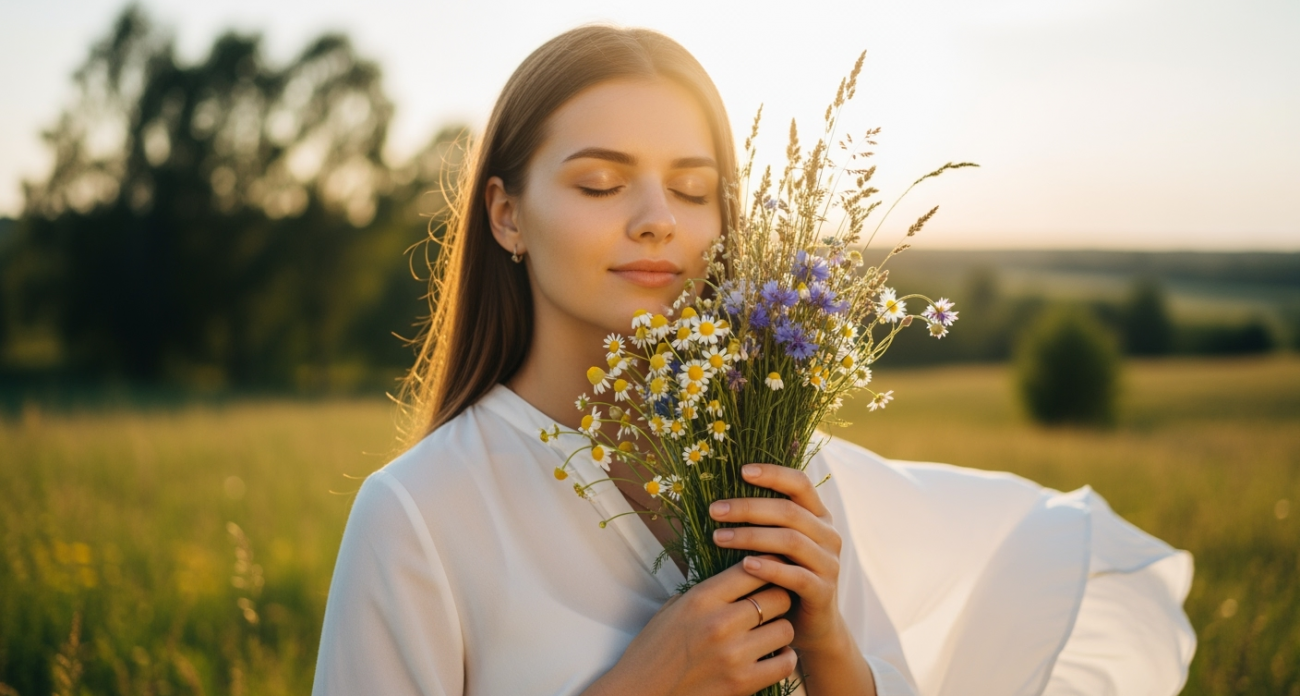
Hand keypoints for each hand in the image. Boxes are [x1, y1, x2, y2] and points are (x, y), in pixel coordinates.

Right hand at [585, 556, 796, 695]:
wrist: (640, 693)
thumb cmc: (653, 650)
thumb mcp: (672, 609)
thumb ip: (705, 593)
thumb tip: (736, 575)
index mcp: (701, 599)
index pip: (752, 569)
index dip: (768, 567)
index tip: (773, 570)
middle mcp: (719, 622)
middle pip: (778, 596)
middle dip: (780, 598)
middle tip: (774, 605)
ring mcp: (733, 654)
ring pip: (786, 628)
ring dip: (782, 630)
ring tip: (772, 633)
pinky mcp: (742, 683)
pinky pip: (785, 663)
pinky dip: (784, 659)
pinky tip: (773, 656)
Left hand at [710, 463, 845, 652]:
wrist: (809, 626)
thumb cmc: (782, 578)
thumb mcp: (775, 545)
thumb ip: (762, 522)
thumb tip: (719, 496)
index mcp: (818, 516)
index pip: (800, 483)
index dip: (773, 474)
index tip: (741, 471)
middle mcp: (828, 535)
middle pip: (789, 511)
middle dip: (748, 507)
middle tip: (714, 510)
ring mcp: (829, 563)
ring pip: (790, 540)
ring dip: (751, 536)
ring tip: (718, 538)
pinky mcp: (824, 591)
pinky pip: (796, 575)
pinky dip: (769, 568)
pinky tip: (744, 565)